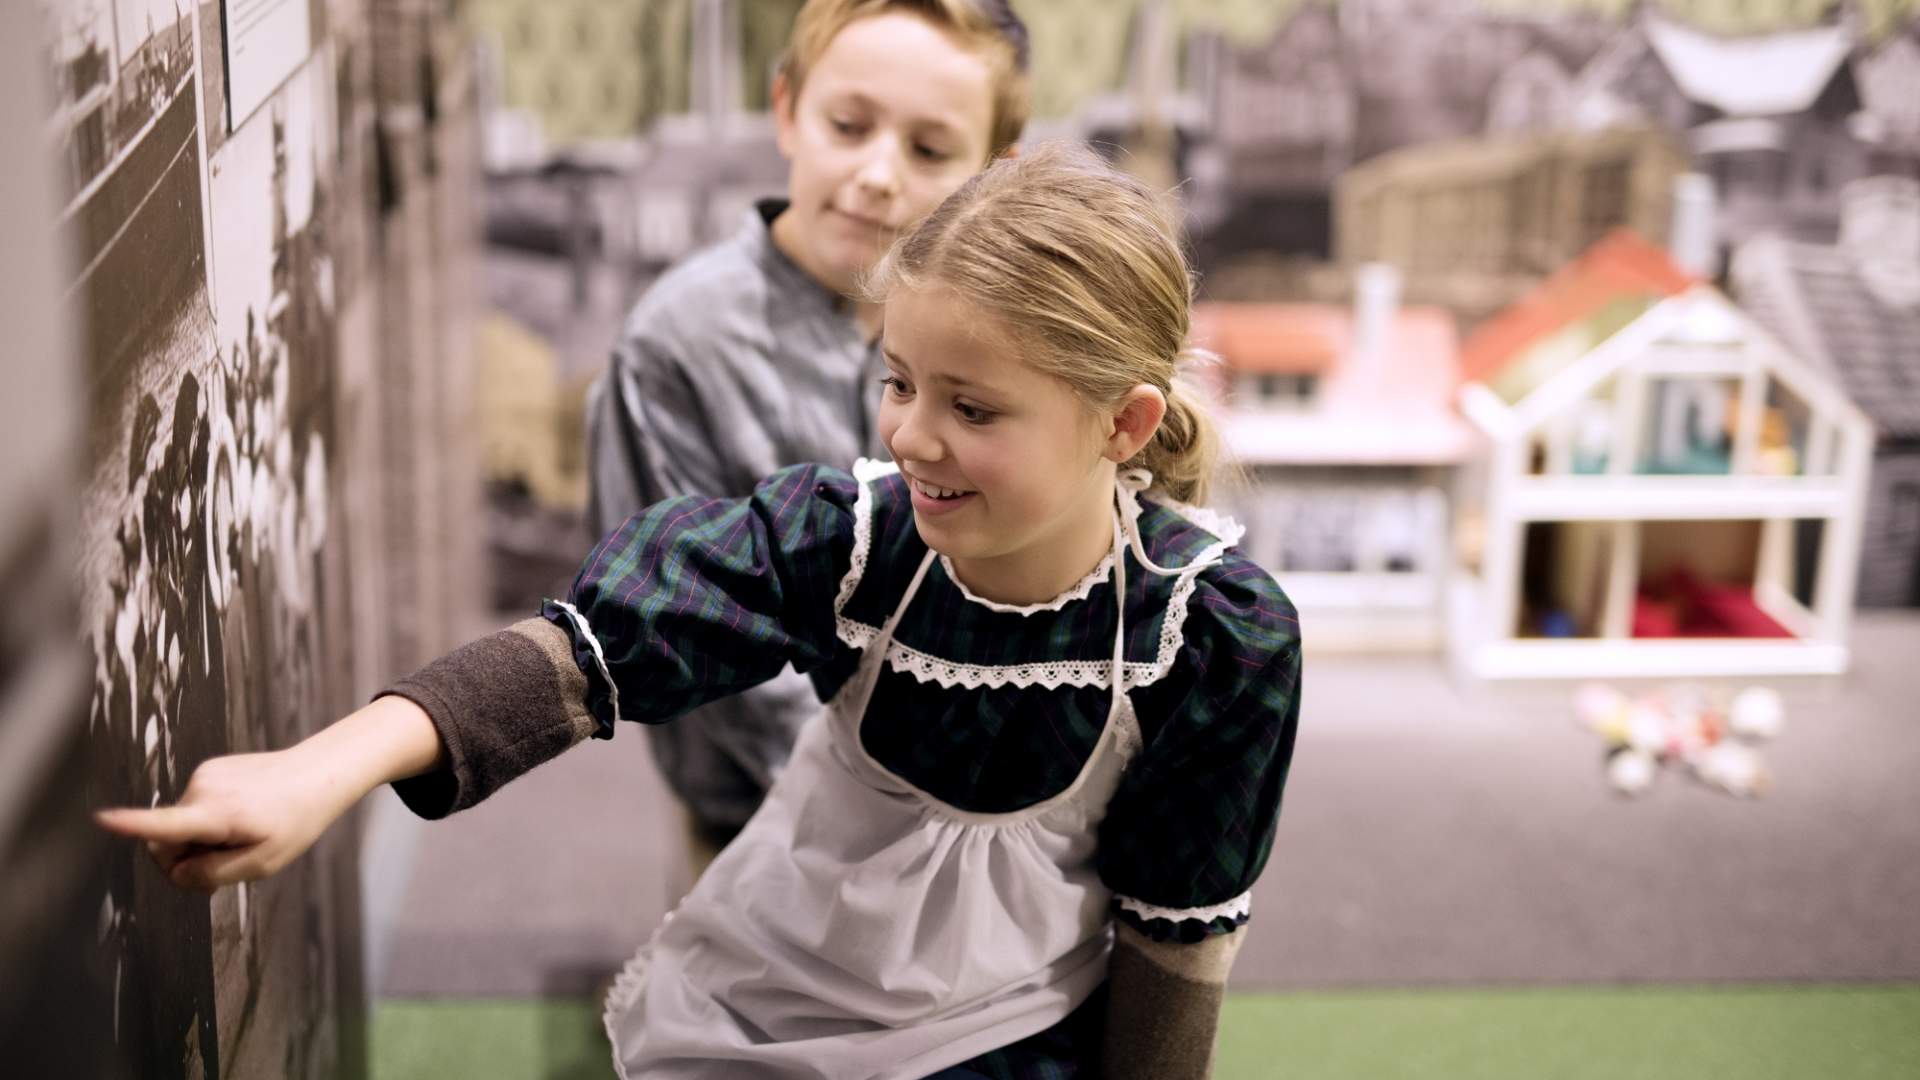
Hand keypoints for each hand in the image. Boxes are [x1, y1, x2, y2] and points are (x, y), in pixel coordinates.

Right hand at [95, 748, 350, 891]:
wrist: (320, 774)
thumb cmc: (296, 821)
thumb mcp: (262, 863)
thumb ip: (213, 875)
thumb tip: (176, 872)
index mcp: (219, 815)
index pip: (168, 823)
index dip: (132, 825)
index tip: (103, 818)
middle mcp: (204, 789)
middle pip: (166, 841)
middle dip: (184, 860)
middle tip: (224, 867)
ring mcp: (205, 775)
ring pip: (180, 824)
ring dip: (201, 839)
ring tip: (243, 835)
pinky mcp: (209, 768)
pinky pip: (192, 807)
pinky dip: (208, 820)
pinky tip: (242, 817)